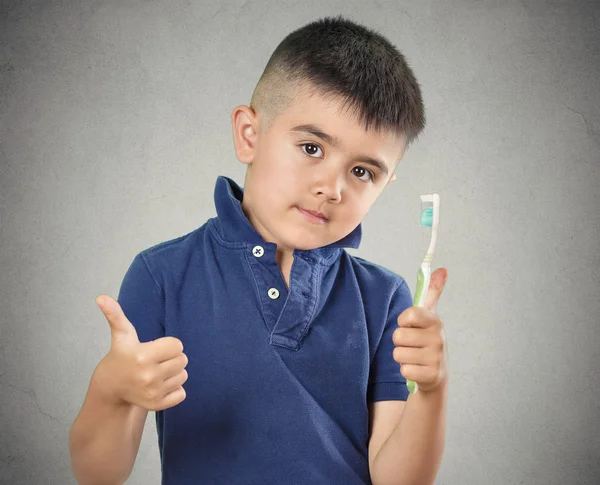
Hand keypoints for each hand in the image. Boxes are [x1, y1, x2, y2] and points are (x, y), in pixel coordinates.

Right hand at [93, 295, 188, 410]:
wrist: (111, 387)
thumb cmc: (121, 356)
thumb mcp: (121, 335)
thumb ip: (115, 315)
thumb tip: (101, 297)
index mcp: (142, 356)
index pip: (178, 345)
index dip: (169, 345)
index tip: (155, 348)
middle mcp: (148, 375)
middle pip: (183, 360)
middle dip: (172, 358)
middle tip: (156, 360)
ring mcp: (153, 392)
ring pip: (183, 375)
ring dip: (174, 373)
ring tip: (156, 372)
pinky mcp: (157, 404)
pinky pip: (182, 393)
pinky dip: (175, 389)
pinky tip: (159, 386)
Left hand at [392, 268, 448, 392]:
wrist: (435, 375)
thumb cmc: (426, 341)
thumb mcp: (429, 316)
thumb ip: (432, 292)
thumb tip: (443, 269)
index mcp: (435, 321)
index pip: (409, 315)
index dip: (403, 321)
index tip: (408, 325)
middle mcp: (438, 339)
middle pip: (398, 336)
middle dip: (399, 342)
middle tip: (411, 344)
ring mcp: (436, 358)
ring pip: (398, 353)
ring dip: (401, 357)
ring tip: (413, 357)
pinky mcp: (431, 376)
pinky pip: (404, 370)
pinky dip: (406, 371)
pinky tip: (416, 369)